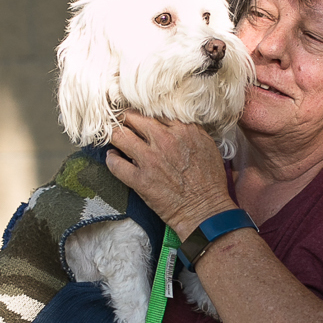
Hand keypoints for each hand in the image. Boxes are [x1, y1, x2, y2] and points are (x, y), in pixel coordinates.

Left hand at [105, 112, 234, 236]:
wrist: (206, 210)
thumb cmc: (210, 181)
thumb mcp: (207, 145)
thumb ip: (190, 130)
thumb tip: (173, 123)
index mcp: (182, 130)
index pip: (153, 112)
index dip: (143, 114)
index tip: (139, 118)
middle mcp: (164, 140)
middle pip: (132, 118)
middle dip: (124, 119)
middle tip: (122, 123)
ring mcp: (150, 160)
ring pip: (119, 136)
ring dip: (115, 136)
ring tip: (115, 139)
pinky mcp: (140, 180)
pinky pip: (115, 164)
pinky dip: (111, 159)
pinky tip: (113, 158)